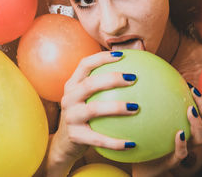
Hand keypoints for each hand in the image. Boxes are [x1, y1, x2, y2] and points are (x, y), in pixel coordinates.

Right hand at [46, 51, 138, 175]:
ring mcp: (70, 117)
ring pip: (94, 109)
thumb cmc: (85, 117)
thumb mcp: (88, 99)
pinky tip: (132, 143)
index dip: (101, 57)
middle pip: (90, 84)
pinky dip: (116, 142)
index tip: (121, 55)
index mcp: (73, 85)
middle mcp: (69, 98)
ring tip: (136, 107)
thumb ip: (105, 87)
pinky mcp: (75, 137)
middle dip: (112, 79)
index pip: (84, 65)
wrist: (64, 145)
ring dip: (116, 107)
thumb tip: (137, 73)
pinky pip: (98, 139)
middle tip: (133, 79)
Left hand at [132, 83, 201, 176]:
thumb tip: (145, 81)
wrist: (139, 165)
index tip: (190, 85)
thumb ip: (150, 105)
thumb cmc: (144, 140)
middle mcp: (188, 138)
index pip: (200, 112)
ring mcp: (183, 150)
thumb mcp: (147, 121)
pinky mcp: (173, 161)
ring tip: (190, 110)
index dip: (201, 99)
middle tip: (194, 93)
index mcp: (184, 127)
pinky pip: (182, 153)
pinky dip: (182, 143)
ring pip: (200, 139)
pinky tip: (179, 133)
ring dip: (197, 124)